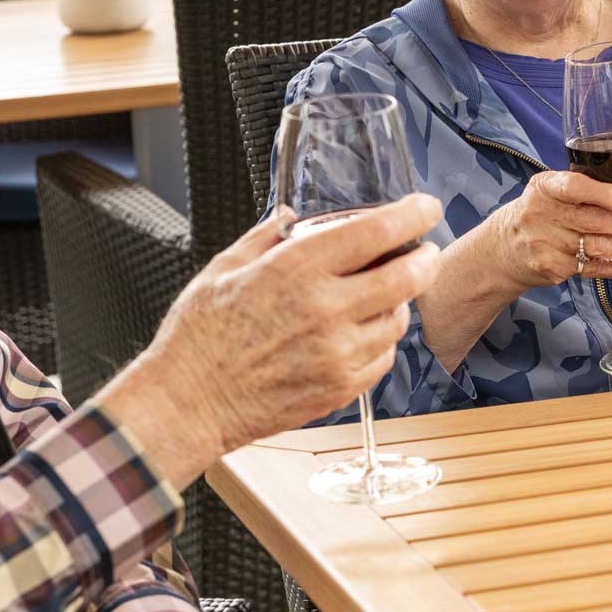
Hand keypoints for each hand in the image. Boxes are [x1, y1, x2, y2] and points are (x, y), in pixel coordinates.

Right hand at [98, 193, 441, 489]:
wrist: (187, 403)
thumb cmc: (198, 338)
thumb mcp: (223, 268)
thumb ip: (264, 238)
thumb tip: (288, 217)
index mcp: (296, 270)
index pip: (376, 232)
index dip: (412, 215)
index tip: (424, 207)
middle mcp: (325, 309)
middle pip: (407, 277)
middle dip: (424, 258)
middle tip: (424, 251)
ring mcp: (337, 353)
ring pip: (398, 320)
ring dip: (398, 302)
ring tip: (380, 296)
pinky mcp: (339, 388)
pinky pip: (382, 359)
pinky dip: (380, 342)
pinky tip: (358, 334)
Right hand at [483, 171, 611, 291]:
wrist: (502, 250)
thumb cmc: (538, 216)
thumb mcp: (551, 194)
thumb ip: (589, 196)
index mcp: (544, 187)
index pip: (577, 187)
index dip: (607, 195)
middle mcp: (541, 214)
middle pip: (594, 222)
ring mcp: (544, 244)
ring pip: (597, 248)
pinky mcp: (551, 268)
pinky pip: (593, 269)